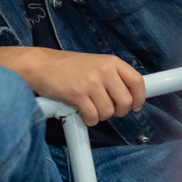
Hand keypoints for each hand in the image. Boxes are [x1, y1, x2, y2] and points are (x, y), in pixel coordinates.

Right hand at [0, 46, 145, 125]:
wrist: (41, 66)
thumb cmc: (67, 67)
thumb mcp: (95, 63)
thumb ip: (112, 76)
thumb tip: (130, 97)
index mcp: (111, 62)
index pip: (137, 81)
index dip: (139, 98)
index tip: (135, 105)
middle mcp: (104, 71)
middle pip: (125, 101)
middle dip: (118, 111)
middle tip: (108, 109)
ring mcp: (91, 83)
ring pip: (109, 112)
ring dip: (101, 116)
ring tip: (90, 108)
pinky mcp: (77, 95)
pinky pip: (93, 117)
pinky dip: (89, 120)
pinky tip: (82, 112)